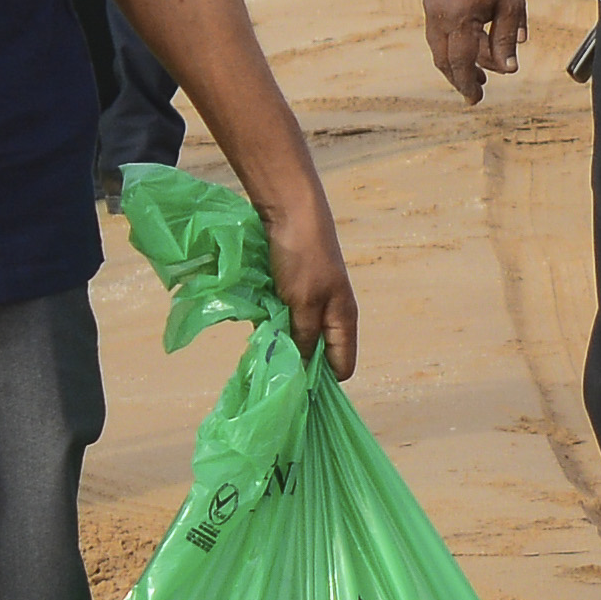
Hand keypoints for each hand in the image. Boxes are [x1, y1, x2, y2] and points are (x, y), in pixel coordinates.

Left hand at [264, 182, 364, 375]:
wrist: (291, 212)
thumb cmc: (303, 259)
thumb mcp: (302, 304)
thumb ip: (303, 339)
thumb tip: (301, 373)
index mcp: (344, 320)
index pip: (341, 367)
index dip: (320, 381)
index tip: (292, 386)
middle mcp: (332, 316)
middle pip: (319, 356)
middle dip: (297, 363)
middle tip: (271, 369)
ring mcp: (313, 303)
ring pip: (299, 338)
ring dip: (281, 343)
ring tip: (260, 347)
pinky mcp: (294, 293)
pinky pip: (285, 321)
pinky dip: (272, 325)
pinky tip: (256, 325)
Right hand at [423, 0, 531, 102]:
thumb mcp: (513, 4)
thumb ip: (507, 38)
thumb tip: (508, 69)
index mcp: (459, 18)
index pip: (461, 63)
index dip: (468, 83)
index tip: (475, 99)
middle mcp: (439, 14)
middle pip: (444, 59)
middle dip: (460, 77)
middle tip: (477, 91)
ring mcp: (432, 5)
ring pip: (438, 46)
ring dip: (455, 62)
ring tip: (477, 72)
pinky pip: (437, 30)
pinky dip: (451, 44)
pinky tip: (468, 45)